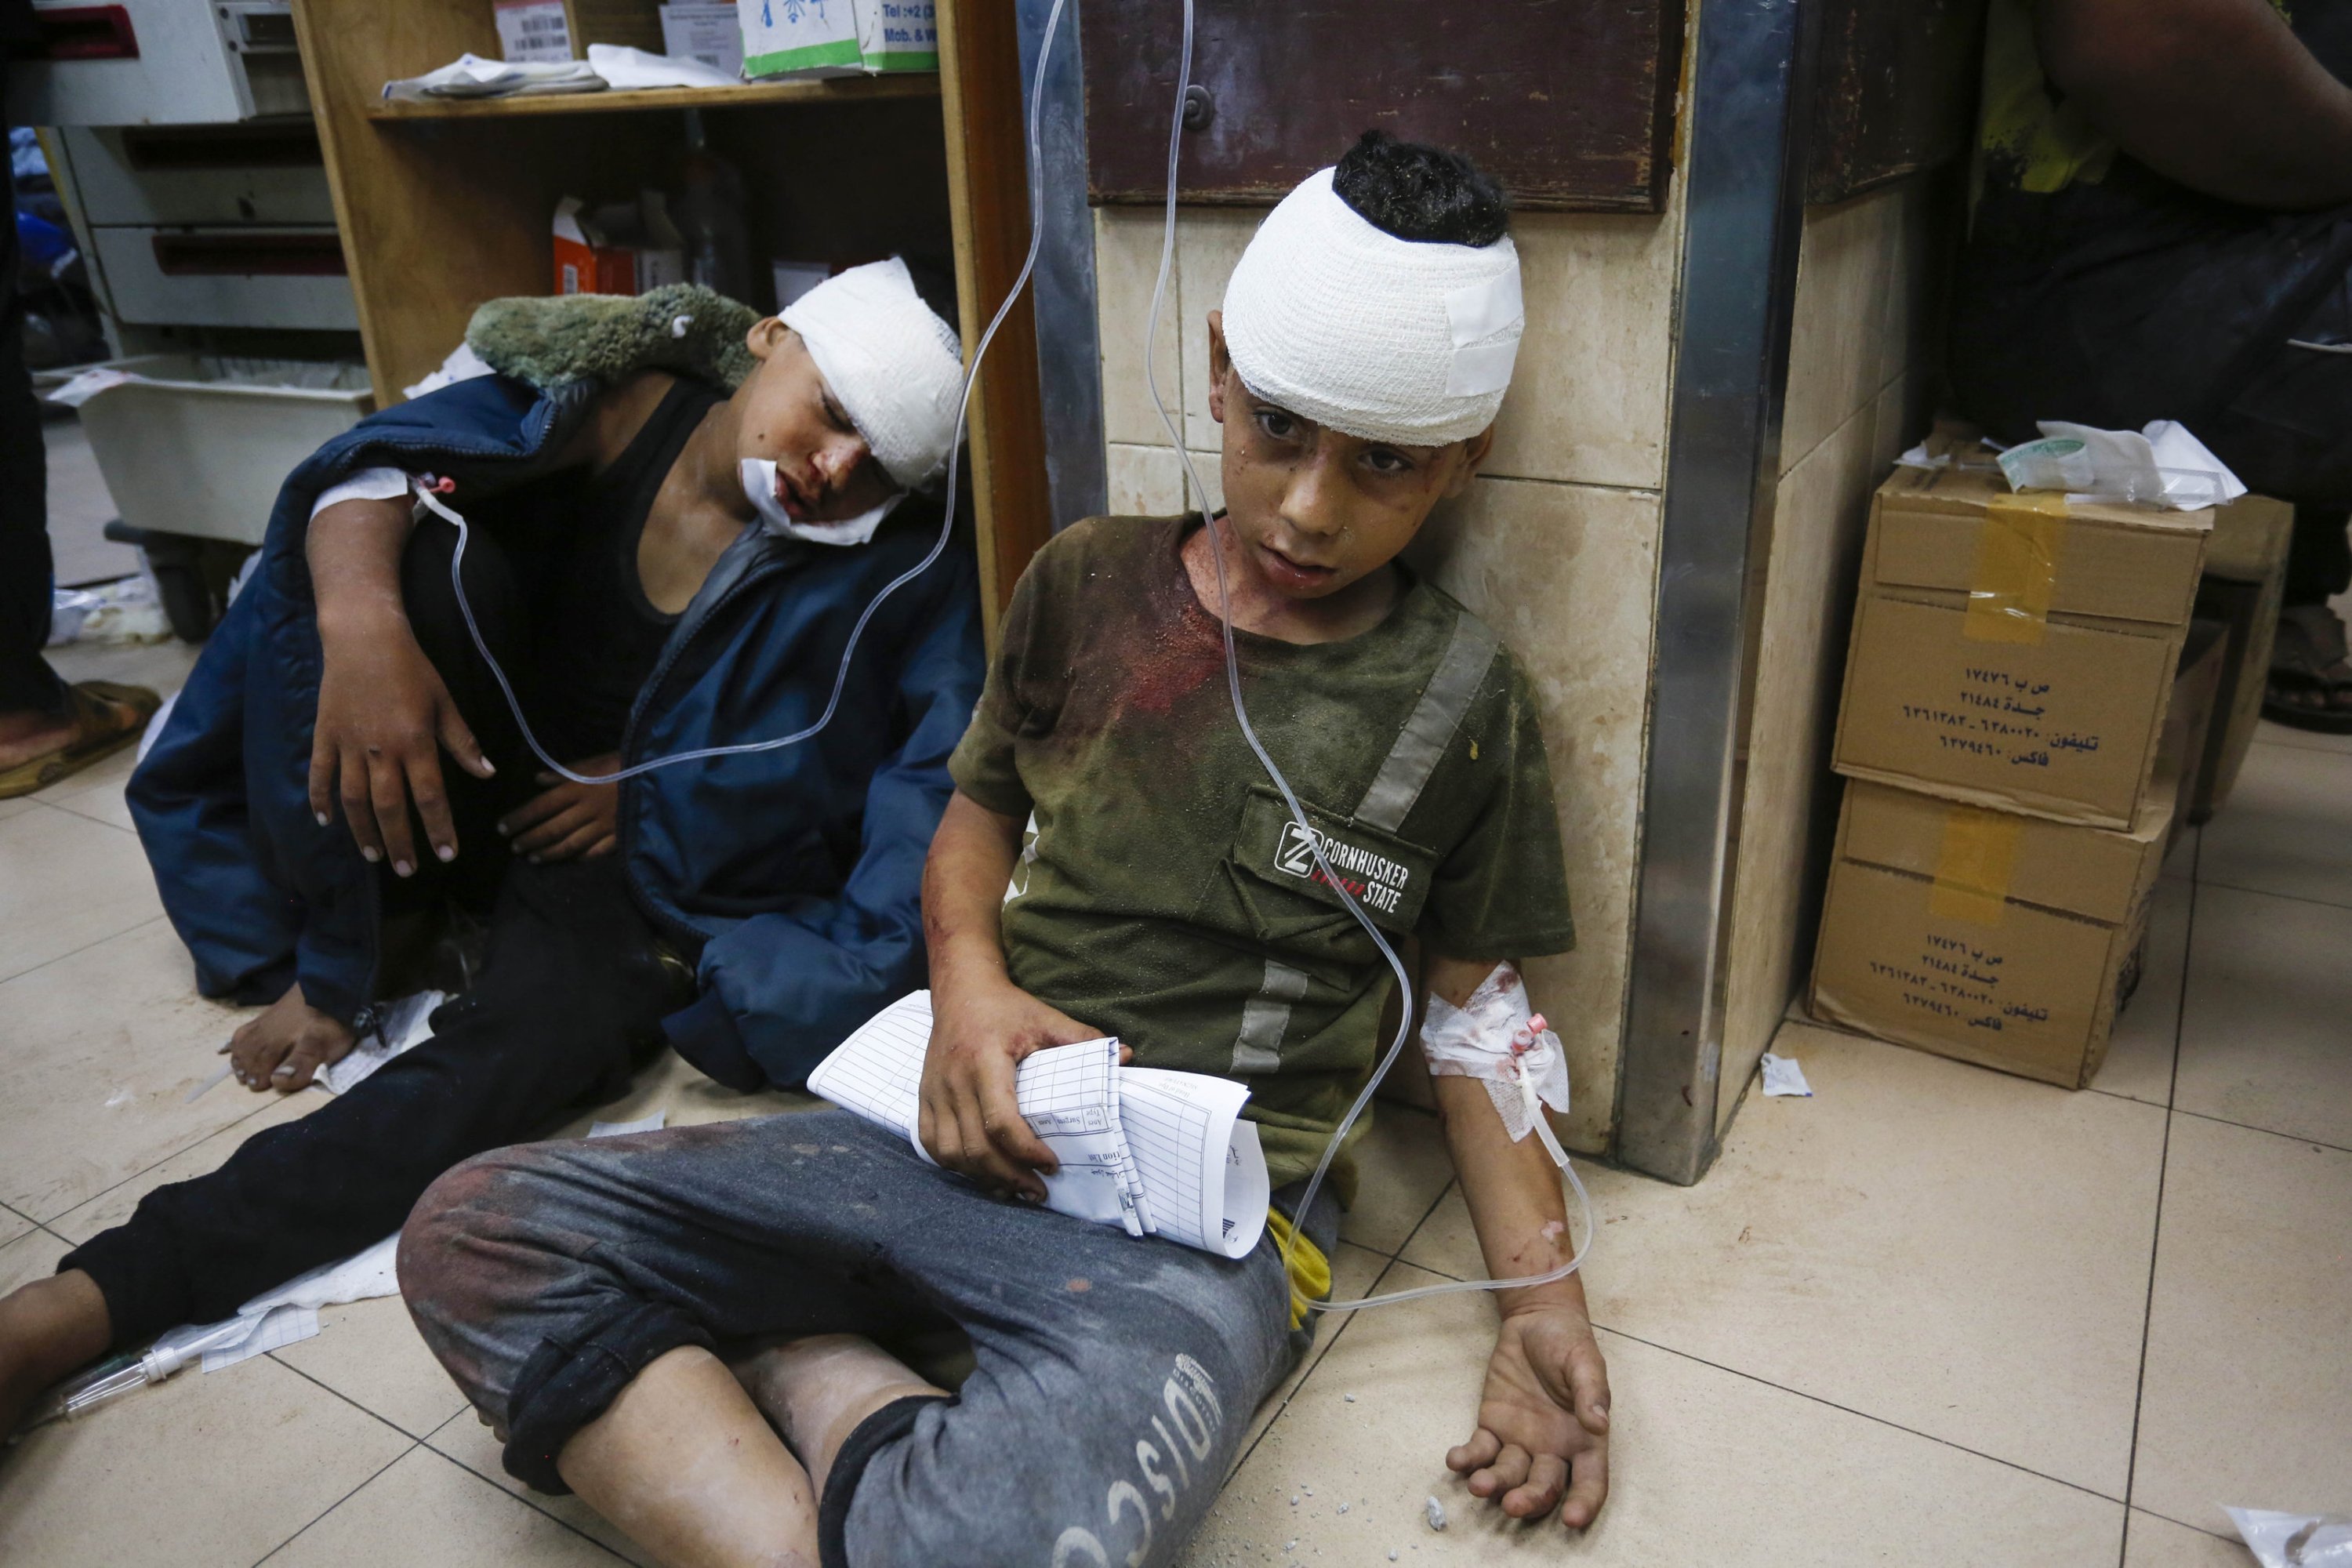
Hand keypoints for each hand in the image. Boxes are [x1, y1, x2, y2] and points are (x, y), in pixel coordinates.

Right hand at [227, 982, 357, 1093]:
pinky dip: (240, 1040)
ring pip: (245, 1038)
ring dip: (241, 1055)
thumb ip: (301, 1064)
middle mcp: (267, 1029)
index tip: (260, 1086)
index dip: (258, 1076)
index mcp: (277, 1040)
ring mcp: (269, 1017)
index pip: (260, 1062)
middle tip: (250, 1081)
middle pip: (249, 1050)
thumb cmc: (333, 1020)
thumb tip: (275, 1081)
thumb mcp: (324, 1045)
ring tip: (243, 1068)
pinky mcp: (275, 1010)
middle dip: (247, 1067)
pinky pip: (248, 1027)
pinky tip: (239, 1044)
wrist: (338, 983)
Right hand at [308, 616, 492, 874]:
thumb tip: (487, 774)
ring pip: (353, 799)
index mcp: (415, 742)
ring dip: (363, 831)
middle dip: (400, 842)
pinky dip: (319, 799)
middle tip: (408, 870)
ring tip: (374, 856)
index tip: (446, 854)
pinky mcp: (325, 735)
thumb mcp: (445, 703)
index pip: (430, 796)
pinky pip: (319, 775)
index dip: (439, 828)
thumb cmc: (411, 669)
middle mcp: (380, 749)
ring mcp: (348, 744)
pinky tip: (325, 821)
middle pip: (389, 807)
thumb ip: (463, 743)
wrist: (363, 637)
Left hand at [498, 753, 620, 861]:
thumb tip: (538, 780)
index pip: (540, 806)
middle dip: (529, 840)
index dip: (519, 819)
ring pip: (569, 845)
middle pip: (551, 830)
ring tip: (532, 858)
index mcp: (577, 788)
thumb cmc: (626, 763)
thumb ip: (566, 771)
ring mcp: (603, 827)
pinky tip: (567, 860)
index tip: (503, 827)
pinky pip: (594, 851)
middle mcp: (586, 811)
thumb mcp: (594, 760)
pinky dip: (578, 857)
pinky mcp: (619, 837)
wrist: (663, 775)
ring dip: (547, 853)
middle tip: (514, 847)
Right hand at [917, 977, 1100, 1199]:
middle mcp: (954, 1079)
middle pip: (976, 1147)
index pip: (1001, 1120)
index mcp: (984, 1060)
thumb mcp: (1046, 1018)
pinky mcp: (924, 1098)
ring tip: (1012, 1188)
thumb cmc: (1006, 1008)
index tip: (1052, 1164)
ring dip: (982, 1178)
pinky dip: (956, 1166)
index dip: (1026, 1152)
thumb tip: (1126, 1056)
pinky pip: (932, 1145)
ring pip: (951, 1153)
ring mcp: (934, 1091)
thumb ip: (1083, 1039)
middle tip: (1037, 1190)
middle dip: (1009, 1177)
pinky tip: (982, 1172)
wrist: (960, 991)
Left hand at [1447, 1304, 1610, 1528]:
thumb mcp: (1586, 1361)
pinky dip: (1467, 1459)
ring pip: (1508, 1474)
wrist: (1536, 1319)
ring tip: (1478, 1484)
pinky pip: (1479, 1449)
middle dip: (1530, 1500)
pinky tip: (1456, 1460)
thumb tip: (1598, 1423)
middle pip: (1544, 1487)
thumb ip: (1592, 1392)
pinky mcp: (1492, 1426)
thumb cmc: (1569, 1342)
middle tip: (1513, 1504)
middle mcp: (1552, 1449)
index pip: (1590, 1482)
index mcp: (1584, 1440)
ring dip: (1494, 1484)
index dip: (1583, 1504)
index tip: (1571, 1520)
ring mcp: (1520, 1440)